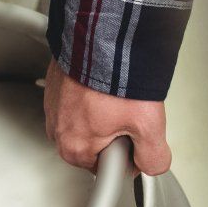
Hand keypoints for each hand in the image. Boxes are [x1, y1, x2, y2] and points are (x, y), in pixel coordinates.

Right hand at [42, 60, 172, 175]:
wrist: (101, 37)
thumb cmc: (118, 80)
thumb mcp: (148, 125)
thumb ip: (154, 156)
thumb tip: (153, 164)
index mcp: (75, 148)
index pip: (106, 169)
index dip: (127, 153)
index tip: (135, 135)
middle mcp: (58, 131)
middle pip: (95, 144)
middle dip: (113, 132)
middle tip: (128, 112)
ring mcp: (54, 106)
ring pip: (85, 121)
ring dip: (103, 111)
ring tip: (118, 95)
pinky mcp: (55, 85)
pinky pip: (76, 99)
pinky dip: (91, 93)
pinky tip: (105, 83)